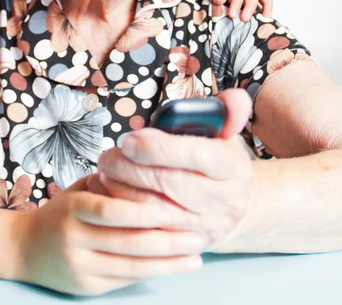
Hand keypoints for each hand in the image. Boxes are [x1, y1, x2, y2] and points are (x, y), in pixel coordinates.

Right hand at [15, 177, 202, 295]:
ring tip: (196, 256)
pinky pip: (125, 280)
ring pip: (131, 267)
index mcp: (73, 209)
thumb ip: (107, 186)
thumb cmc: (58, 214)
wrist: (21, 249)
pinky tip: (172, 267)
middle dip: (168, 241)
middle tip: (199, 235)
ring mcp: (80, 266)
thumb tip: (150, 176)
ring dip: (168, 263)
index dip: (146, 213)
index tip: (177, 210)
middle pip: (128, 242)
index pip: (113, 211)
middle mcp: (74, 239)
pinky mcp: (85, 287)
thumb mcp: (76, 191)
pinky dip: (152, 273)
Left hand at [94, 90, 253, 251]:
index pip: (198, 155)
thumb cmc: (219, 164)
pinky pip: (147, 231)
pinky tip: (110, 194)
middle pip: (169, 183)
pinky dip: (123, 211)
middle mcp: (222, 200)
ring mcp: (204, 226)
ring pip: (154, 210)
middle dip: (131, 168)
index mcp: (231, 167)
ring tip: (106, 172)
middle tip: (108, 156)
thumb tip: (235, 96)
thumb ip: (226, 113)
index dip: (159, 147)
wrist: (234, 208)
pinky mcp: (185, 244)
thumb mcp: (225, 136)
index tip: (130, 140)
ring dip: (121, 189)